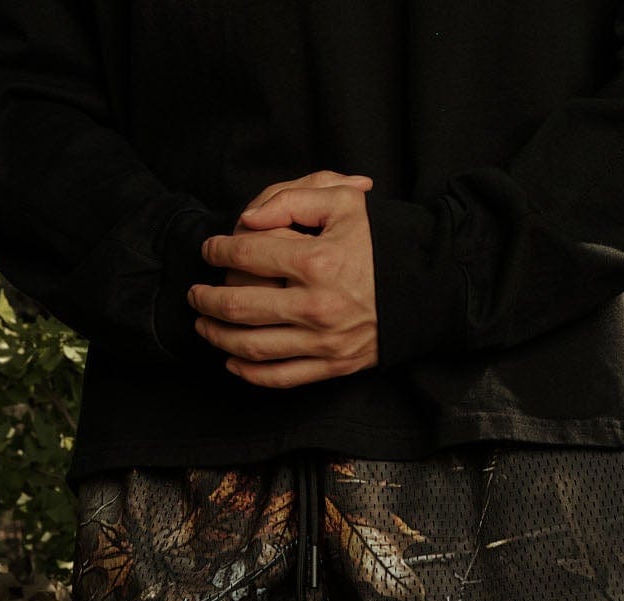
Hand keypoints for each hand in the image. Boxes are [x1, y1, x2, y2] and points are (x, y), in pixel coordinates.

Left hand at [188, 169, 379, 387]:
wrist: (429, 288)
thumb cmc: (383, 241)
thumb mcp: (345, 201)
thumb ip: (292, 199)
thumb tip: (246, 222)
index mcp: (317, 261)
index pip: (247, 254)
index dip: (218, 249)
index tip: (209, 248)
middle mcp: (317, 306)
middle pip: (240, 306)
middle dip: (207, 298)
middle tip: (194, 291)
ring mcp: (323, 342)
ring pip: (252, 346)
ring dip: (218, 336)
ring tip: (203, 323)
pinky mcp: (332, 366)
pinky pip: (280, 377)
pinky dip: (249, 374)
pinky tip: (231, 362)